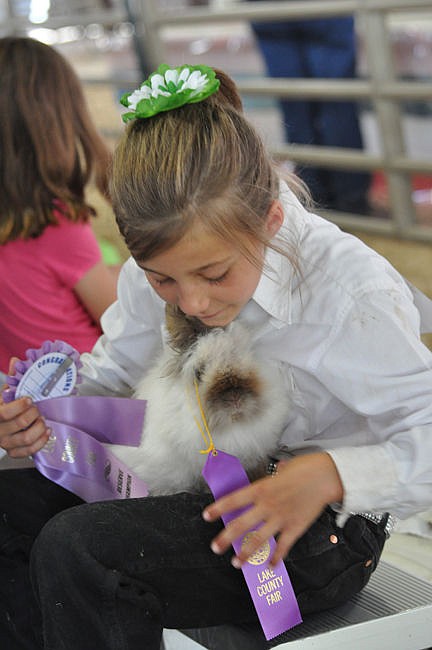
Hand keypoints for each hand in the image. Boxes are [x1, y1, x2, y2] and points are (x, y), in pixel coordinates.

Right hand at [0, 358, 49, 456]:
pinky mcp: (14, 452)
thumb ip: (11, 378)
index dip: (20, 406)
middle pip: (20, 424)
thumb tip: (16, 361)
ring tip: (42, 419)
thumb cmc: (3, 408)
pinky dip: (41, 441)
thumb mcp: (4, 394)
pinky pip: (29, 451)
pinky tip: (46, 431)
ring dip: (39, 427)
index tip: (29, 399)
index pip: (5, 413)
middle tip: (37, 408)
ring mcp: (6, 443)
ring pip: (27, 438)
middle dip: (33, 414)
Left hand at [202, 452, 343, 566]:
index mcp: (261, 489)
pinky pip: (283, 547)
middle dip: (226, 539)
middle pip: (241, 524)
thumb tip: (274, 474)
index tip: (207, 516)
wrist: (326, 476)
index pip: (234, 500)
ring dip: (246, 554)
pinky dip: (276, 558)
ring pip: (259, 540)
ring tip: (236, 563)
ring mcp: (281, 518)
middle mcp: (268, 505)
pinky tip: (270, 566)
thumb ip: (273, 477)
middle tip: (215, 547)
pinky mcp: (295, 527)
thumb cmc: (305, 468)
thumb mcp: (282, 469)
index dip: (219, 509)